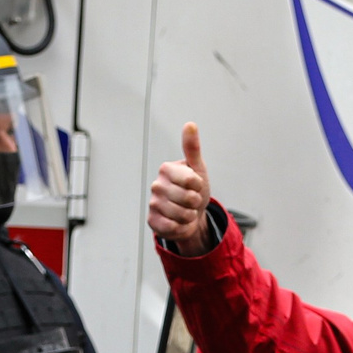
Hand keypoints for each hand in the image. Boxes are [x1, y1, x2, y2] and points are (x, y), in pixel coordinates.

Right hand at [147, 123, 213, 253]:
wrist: (191, 214)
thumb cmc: (194, 190)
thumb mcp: (197, 168)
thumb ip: (192, 147)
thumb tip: (190, 124)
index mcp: (166, 169)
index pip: (191, 180)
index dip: (199, 186)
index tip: (196, 185)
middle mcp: (157, 185)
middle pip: (188, 198)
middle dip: (196, 202)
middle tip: (191, 199)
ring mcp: (153, 203)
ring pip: (181, 214)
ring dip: (190, 215)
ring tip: (186, 210)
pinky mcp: (152, 221)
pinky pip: (172, 227)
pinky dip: (181, 227)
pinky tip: (179, 221)